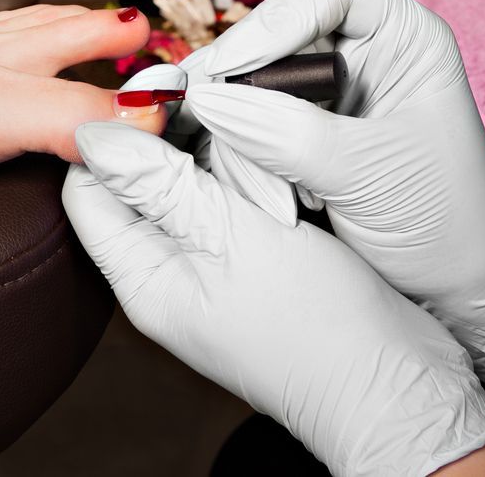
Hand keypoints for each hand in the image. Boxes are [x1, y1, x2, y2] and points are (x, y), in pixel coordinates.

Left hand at [62, 120, 484, 475]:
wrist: (395, 386)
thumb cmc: (318, 326)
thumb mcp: (232, 239)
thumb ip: (162, 185)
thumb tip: (91, 137)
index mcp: (143, 276)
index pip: (89, 192)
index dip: (110, 138)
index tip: (153, 99)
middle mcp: (168, 273)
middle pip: (138, 183)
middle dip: (168, 139)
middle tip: (212, 104)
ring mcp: (210, 268)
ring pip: (188, 185)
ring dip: (212, 153)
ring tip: (247, 131)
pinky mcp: (250, 261)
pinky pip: (229, 201)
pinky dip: (243, 173)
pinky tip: (270, 157)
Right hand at [186, 0, 484, 381]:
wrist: (458, 286)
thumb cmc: (447, 222)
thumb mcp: (369, 174)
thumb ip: (285, 133)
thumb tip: (207, 100)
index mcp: (401, 36)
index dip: (275, 17)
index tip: (235, 73)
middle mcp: (358, 54)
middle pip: (270, 34)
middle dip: (239, 88)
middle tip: (204, 129)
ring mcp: (324, 96)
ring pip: (246, 86)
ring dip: (235, 137)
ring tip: (259, 191)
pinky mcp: (297, 134)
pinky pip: (244, 126)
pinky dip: (237, 159)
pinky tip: (256, 194)